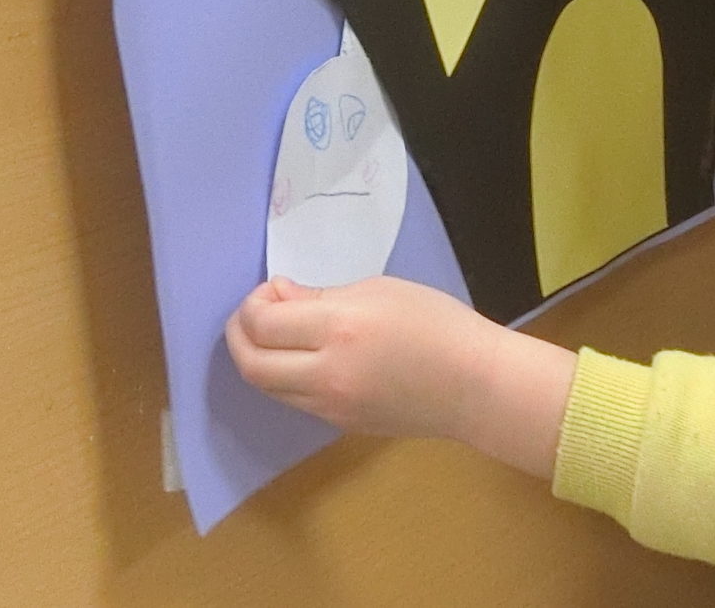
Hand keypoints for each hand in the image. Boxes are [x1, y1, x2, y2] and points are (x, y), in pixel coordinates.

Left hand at [226, 274, 577, 477]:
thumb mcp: (380, 290)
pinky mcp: (340, 425)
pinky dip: (284, 376)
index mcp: (339, 329)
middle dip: (239, 335)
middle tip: (252, 314)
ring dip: (256, 359)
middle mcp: (326, 373)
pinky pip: (295, 400)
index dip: (253, 305)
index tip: (270, 290)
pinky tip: (302, 357)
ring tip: (274, 334)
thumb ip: (322, 296)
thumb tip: (278, 298)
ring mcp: (331, 406)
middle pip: (251, 364)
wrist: (475, 386)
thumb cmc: (438, 324)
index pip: (263, 324)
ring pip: (267, 388)